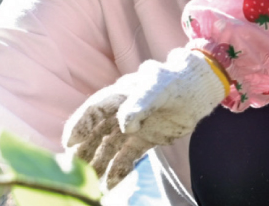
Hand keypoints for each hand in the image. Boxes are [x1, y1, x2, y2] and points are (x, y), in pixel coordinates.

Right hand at [62, 48, 227, 188]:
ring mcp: (133, 127)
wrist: (200, 89)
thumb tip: (124, 124)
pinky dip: (118, 171)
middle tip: (74, 170)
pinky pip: (127, 157)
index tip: (69, 142)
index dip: (80, 124)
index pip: (93, 110)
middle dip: (84, 151)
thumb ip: (140, 103)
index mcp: (120, 95)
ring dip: (99, 164)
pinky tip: (110, 185)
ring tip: (90, 183)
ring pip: (109, 148)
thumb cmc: (177, 82)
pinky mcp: (145, 140)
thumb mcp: (159, 88)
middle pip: (96, 133)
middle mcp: (122, 111)